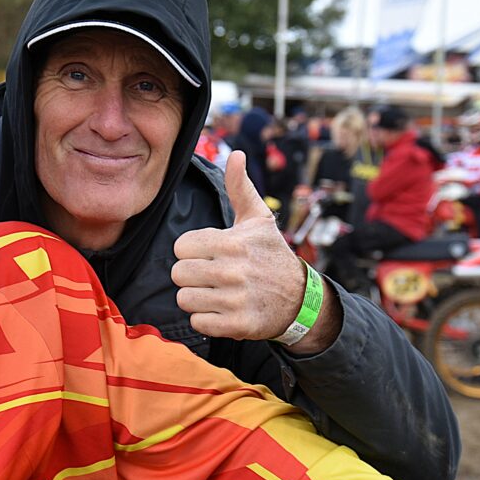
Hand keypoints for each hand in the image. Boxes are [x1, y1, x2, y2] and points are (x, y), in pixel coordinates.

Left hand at [172, 152, 337, 346]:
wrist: (301, 299)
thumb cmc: (271, 255)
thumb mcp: (258, 219)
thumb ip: (240, 188)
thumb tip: (236, 154)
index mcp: (232, 243)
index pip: (181, 247)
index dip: (191, 250)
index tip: (208, 254)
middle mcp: (233, 271)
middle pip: (178, 273)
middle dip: (191, 274)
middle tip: (210, 275)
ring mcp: (235, 300)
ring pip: (184, 298)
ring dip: (196, 297)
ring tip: (214, 292)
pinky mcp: (237, 325)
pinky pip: (197, 322)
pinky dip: (205, 319)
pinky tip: (221, 310)